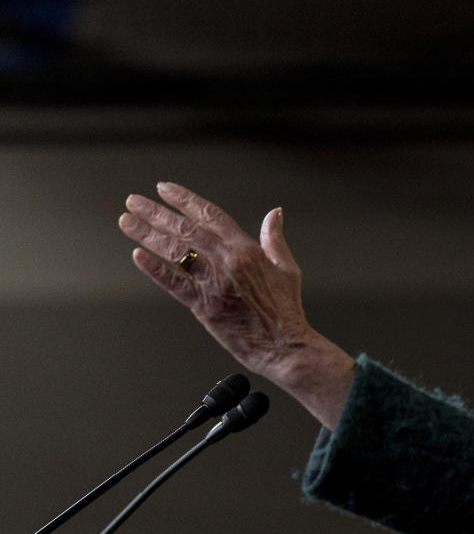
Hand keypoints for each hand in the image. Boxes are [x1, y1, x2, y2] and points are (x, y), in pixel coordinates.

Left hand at [118, 182, 352, 428]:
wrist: (283, 345)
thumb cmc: (285, 309)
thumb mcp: (287, 268)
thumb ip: (274, 239)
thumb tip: (274, 213)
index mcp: (246, 250)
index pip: (210, 216)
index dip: (185, 200)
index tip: (164, 189)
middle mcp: (227, 262)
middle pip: (186, 229)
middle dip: (156, 212)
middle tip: (134, 201)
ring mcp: (213, 284)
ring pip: (175, 252)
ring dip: (147, 234)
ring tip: (127, 222)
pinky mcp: (203, 307)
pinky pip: (174, 284)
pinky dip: (155, 269)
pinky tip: (138, 256)